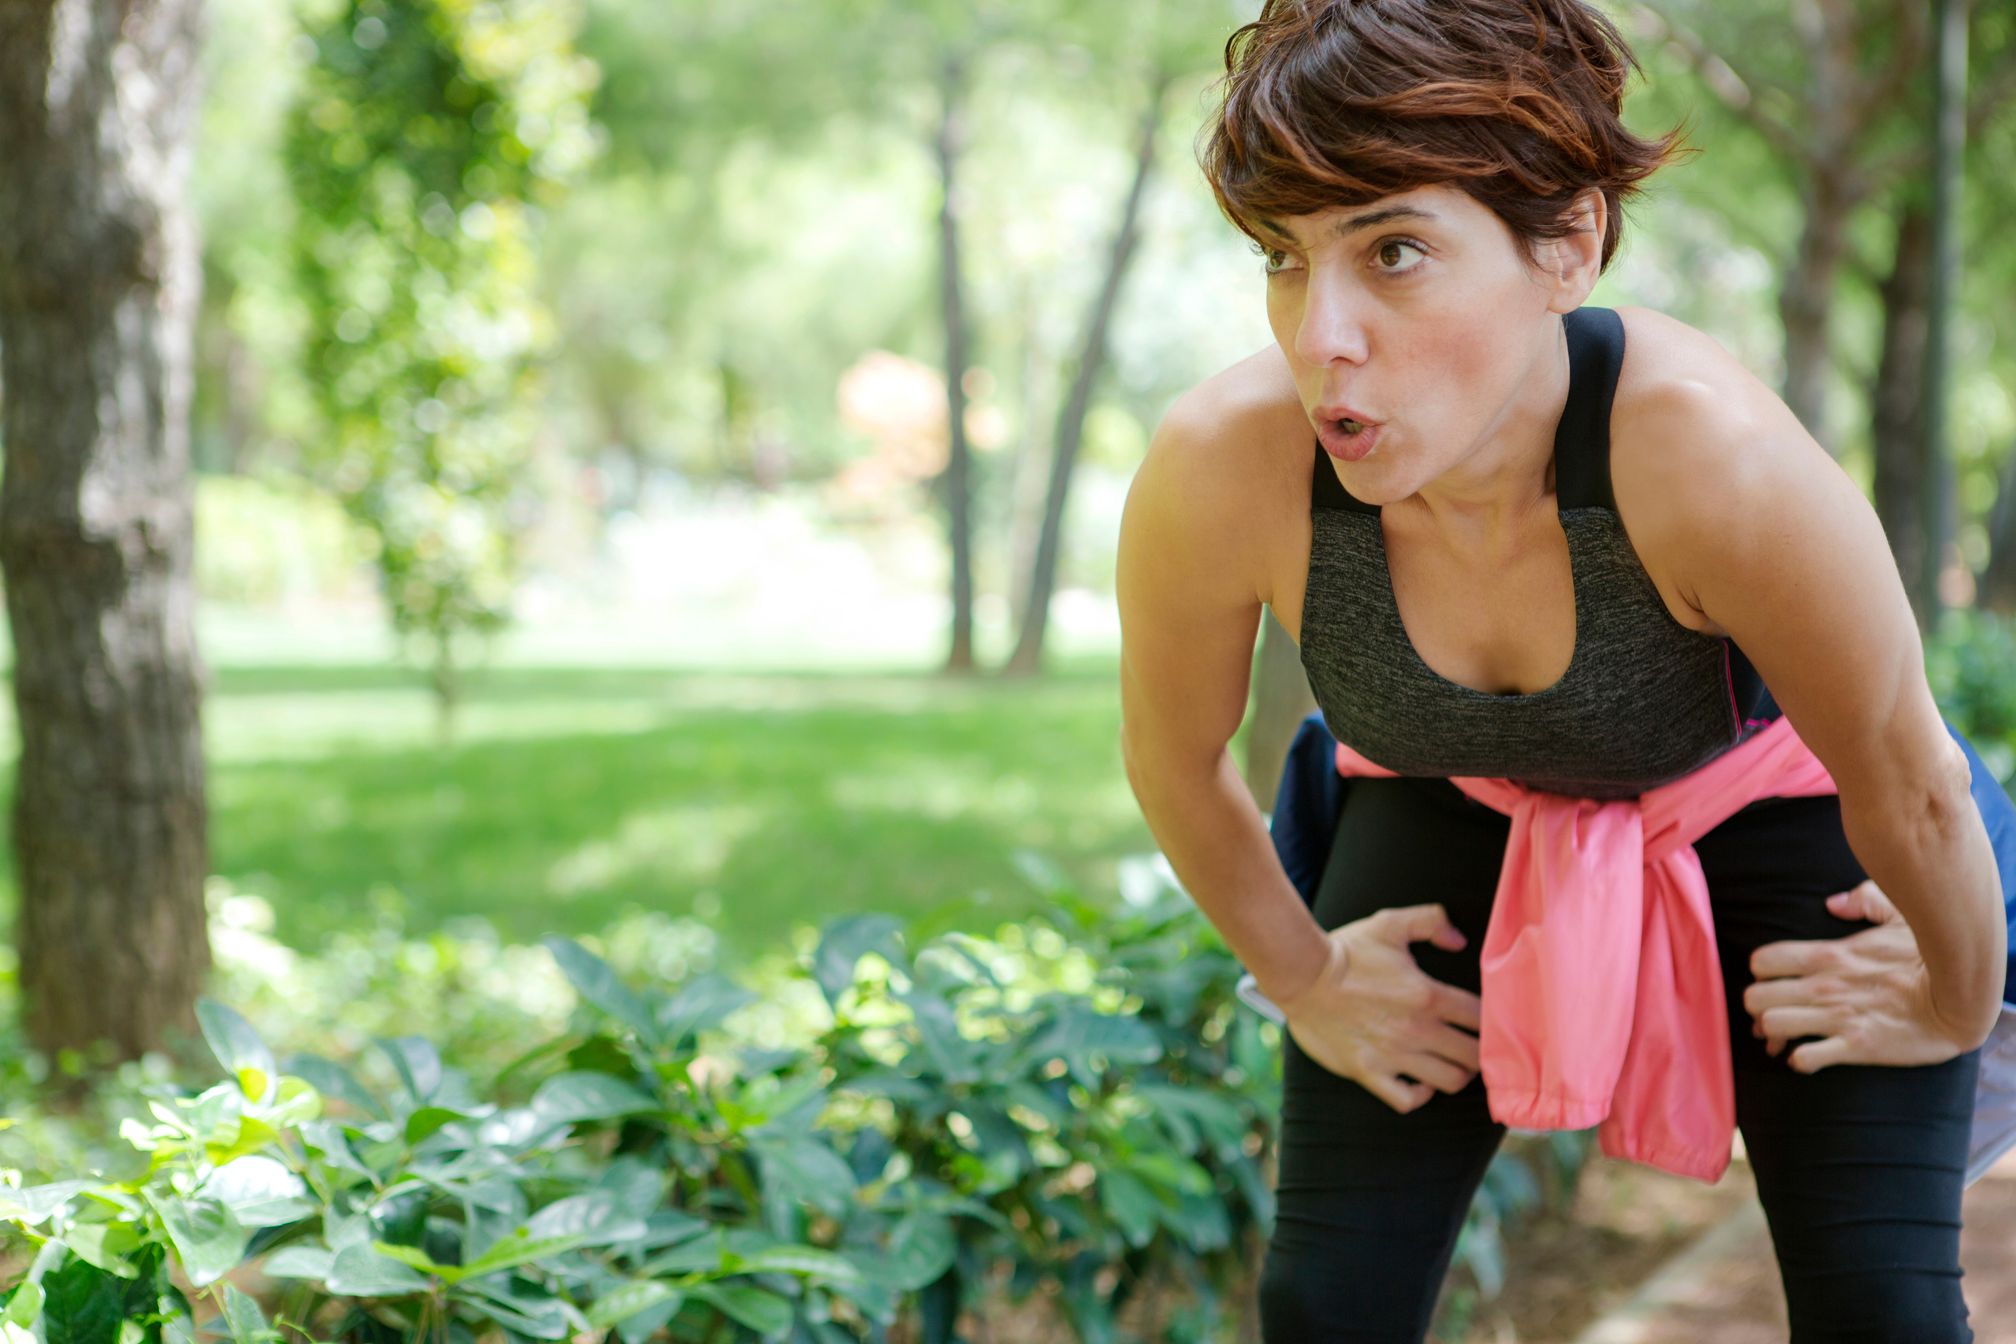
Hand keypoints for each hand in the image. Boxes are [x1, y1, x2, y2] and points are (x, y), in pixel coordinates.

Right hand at [1274, 903, 1481, 1112]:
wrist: (1302, 975)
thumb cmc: (1348, 950)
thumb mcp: (1390, 923)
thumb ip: (1431, 921)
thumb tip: (1459, 941)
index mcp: (1429, 995)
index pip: (1482, 1018)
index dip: (1492, 1021)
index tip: (1486, 1021)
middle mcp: (1418, 1030)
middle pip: (1475, 1056)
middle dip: (1481, 1052)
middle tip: (1473, 1046)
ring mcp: (1394, 1055)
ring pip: (1450, 1081)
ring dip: (1456, 1073)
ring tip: (1451, 1063)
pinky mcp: (1370, 1072)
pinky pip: (1408, 1100)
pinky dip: (1419, 1095)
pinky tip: (1418, 1081)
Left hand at [1744, 879, 1974, 1071]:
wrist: (1960, 997)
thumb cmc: (1926, 956)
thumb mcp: (1897, 915)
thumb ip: (1863, 900)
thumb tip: (1835, 903)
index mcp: (1826, 954)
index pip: (1762, 960)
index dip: (1760, 972)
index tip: (1773, 979)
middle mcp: (1823, 986)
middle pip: (1754, 996)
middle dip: (1757, 1007)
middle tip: (1773, 1012)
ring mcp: (1838, 1017)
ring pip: (1772, 1025)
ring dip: (1773, 1035)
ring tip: (1786, 1036)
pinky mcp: (1856, 1046)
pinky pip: (1807, 1058)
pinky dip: (1800, 1061)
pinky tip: (1808, 1056)